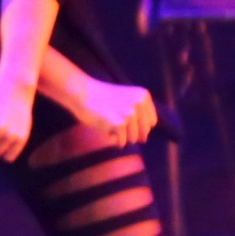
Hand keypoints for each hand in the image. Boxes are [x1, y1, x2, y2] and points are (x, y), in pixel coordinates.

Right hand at [40, 49, 157, 145]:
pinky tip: (106, 132)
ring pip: (134, 138)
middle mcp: (140, 104)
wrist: (83, 93)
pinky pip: (122, 142)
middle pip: (144, 132)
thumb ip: (139, 114)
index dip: (139, 128)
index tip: (126, 125)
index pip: (151, 122)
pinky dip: (114, 141)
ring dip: (122, 138)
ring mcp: (130, 113)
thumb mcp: (127, 100)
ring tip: (110, 128)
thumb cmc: (103, 99)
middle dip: (132, 135)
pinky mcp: (119, 123)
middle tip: (117, 129)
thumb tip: (144, 139)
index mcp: (143, 96)